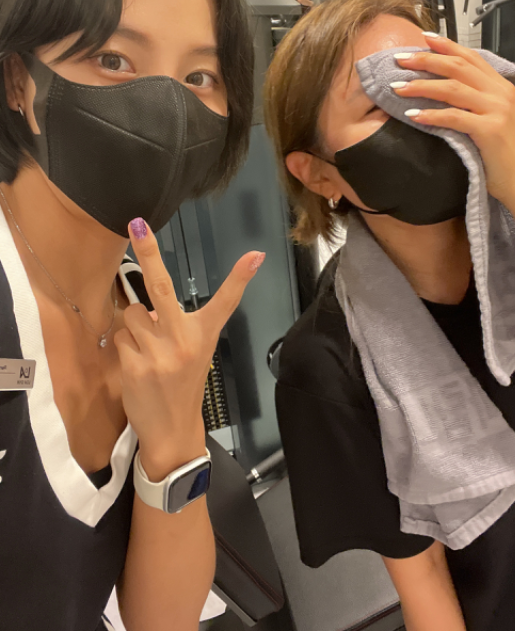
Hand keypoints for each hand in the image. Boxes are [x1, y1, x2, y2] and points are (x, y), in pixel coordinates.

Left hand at [115, 218, 264, 480]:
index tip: (255, 255)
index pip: (225, 301)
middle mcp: (184, 340)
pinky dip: (125, 347)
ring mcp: (159, 353)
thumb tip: (151, 306)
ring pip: (131, 314)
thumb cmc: (184, 384)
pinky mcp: (135, 366)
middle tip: (137, 224)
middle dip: (148, 252)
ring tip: (147, 349)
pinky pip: (120, 337)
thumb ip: (176, 325)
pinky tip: (137, 365)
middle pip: (160, 288)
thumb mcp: (195, 351)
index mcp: (204, 334)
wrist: (172, 430)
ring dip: (134, 326)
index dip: (240, 277)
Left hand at [391, 34, 514, 203]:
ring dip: (421, 86)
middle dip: (426, 60)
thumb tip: (443, 91)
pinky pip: (454, 117)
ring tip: (397, 87)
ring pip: (452, 88)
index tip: (423, 39)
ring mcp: (496, 110)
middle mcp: (500, 93)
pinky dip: (431, 115)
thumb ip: (476, 101)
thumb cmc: (503, 154)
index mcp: (501, 87)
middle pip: (458, 67)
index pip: (471, 57)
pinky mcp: (489, 130)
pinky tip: (412, 115)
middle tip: (400, 60)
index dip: (446, 45)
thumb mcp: (493, 119)